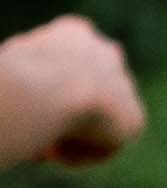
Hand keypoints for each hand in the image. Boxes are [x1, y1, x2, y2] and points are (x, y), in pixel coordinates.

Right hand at [0, 15, 146, 168]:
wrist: (53, 89)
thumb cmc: (17, 75)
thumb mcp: (10, 66)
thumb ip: (25, 78)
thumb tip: (23, 100)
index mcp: (73, 33)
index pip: (62, 62)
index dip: (42, 88)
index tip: (26, 108)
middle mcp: (105, 53)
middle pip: (84, 89)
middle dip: (63, 113)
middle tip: (37, 131)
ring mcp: (124, 84)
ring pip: (95, 119)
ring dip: (70, 136)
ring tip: (41, 148)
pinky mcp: (134, 118)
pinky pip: (105, 145)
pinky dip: (79, 154)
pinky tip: (56, 151)